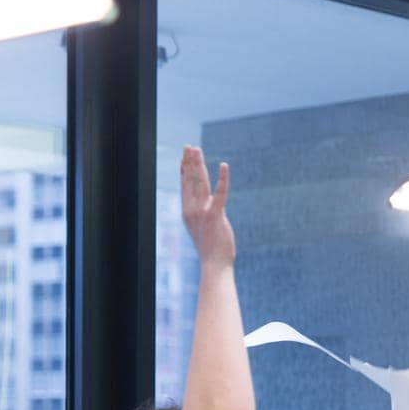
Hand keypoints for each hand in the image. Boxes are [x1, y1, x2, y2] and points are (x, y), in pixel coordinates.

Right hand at [180, 146, 234, 266]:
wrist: (214, 263)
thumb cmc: (211, 248)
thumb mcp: (203, 227)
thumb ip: (205, 212)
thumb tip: (209, 204)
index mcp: (188, 211)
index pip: (185, 186)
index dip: (184, 170)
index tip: (184, 157)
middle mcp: (192, 209)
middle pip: (190, 181)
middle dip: (189, 162)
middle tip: (189, 146)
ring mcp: (202, 212)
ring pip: (200, 183)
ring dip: (198, 164)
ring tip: (197, 149)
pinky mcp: (216, 215)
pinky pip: (220, 193)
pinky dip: (222, 179)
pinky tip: (224, 166)